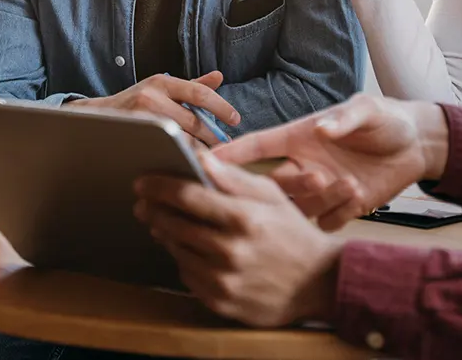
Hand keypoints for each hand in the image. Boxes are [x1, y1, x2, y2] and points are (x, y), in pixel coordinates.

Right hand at [67, 72, 239, 145]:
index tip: (236, 119)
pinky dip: (180, 157)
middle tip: (226, 148)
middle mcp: (151, 96)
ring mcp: (141, 118)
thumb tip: (219, 77)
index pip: (199, 93)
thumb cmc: (134, 103)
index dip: (221, 107)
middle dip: (213, 138)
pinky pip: (165, 150)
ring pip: (181, 140)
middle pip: (194, 122)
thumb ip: (191, 86)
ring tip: (212, 159)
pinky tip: (189, 163)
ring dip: (199, 151)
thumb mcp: (161, 88)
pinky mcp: (133, 138)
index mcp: (162, 82)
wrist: (94, 117)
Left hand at [134, 155, 339, 326]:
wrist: (319, 283)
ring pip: (177, 251)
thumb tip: (199, 157)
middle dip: (153, 209)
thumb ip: (232, 176)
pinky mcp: (222, 303)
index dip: (159, 186)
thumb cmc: (291, 231)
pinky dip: (182, 259)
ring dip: (165, 233)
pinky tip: (185, 248)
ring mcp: (225, 281)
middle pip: (174, 225)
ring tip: (160, 221)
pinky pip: (188, 277)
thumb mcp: (270, 194)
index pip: (187, 196)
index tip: (142, 180)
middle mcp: (230, 251)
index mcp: (243, 218)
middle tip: (142, 201)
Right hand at [214, 94, 449, 229]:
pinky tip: (360, 198)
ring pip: (299, 206)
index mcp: (299, 136)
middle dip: (281, 188)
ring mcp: (321, 188)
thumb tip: (322, 129)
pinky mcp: (342, 207)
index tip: (201, 161)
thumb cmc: (385, 119)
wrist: (417, 145)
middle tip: (312, 179)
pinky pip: (327, 222)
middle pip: (272, 184)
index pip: (257, 146)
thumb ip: (344, 119)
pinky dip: (339, 215)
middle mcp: (304, 164)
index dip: (231, 153)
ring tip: (349, 183)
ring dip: (317, 200)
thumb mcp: (367, 110)